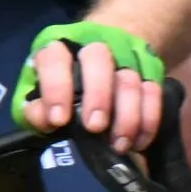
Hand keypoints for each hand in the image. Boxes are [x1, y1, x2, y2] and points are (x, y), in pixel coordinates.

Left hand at [17, 20, 166, 155]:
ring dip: (127, 115)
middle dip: (98, 96)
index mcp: (59, 48)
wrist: (100, 59)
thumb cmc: (62, 84)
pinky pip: (153, 92)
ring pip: (130, 79)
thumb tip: (46, 122)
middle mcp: (93, 47)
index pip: (55, 60)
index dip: (56, 88)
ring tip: (118, 144)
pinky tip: (138, 141)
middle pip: (99, 61)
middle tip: (95, 127)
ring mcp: (124, 57)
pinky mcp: (149, 70)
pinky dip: (148, 119)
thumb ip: (37, 108)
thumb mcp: (39, 93)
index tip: (59, 120)